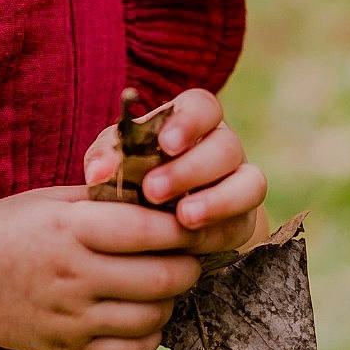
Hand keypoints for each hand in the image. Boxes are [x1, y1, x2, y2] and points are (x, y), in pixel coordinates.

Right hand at [0, 185, 202, 349]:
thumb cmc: (7, 229)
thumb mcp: (50, 200)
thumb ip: (105, 199)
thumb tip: (163, 195)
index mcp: (71, 229)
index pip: (150, 232)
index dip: (184, 229)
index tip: (192, 224)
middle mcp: (74, 275)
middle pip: (163, 279)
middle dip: (187, 266)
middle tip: (185, 257)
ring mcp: (71, 317)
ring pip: (153, 318)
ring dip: (169, 301)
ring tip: (160, 286)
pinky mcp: (68, 349)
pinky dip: (148, 335)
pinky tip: (140, 317)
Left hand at [84, 89, 266, 254]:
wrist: (155, 220)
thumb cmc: (131, 177)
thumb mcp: (115, 162)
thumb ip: (106, 159)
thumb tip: (98, 172)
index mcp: (192, 121)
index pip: (203, 107)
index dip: (189, 122)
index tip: (166, 144)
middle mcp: (223, 147)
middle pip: (226, 146)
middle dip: (190, 170)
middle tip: (153, 191)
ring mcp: (240, 182)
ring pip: (250, 184)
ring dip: (218, 201)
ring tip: (184, 218)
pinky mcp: (244, 219)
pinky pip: (243, 223)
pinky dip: (217, 232)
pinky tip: (190, 243)